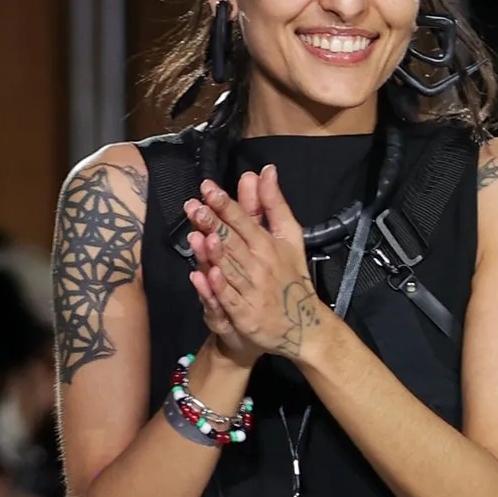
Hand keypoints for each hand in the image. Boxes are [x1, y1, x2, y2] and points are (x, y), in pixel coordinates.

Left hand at [188, 168, 324, 364]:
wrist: (303, 326)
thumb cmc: (291, 276)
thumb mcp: (288, 237)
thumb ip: (272, 205)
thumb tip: (265, 170)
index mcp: (269, 245)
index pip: (244, 221)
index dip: (225, 205)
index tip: (208, 188)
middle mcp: (260, 266)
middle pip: (232, 242)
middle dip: (213, 223)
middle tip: (194, 206)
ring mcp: (252, 291)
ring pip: (228, 268)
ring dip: (212, 252)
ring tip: (197, 233)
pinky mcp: (245, 315)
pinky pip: (228, 299)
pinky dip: (216, 288)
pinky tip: (203, 274)